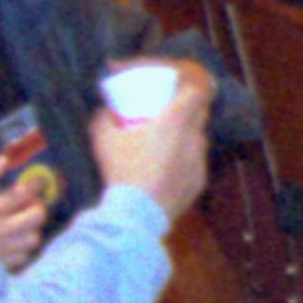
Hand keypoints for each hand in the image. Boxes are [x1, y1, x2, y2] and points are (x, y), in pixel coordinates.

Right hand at [0, 153, 48, 272]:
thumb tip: (4, 161)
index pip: (23, 195)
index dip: (35, 185)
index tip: (37, 181)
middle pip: (36, 217)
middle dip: (35, 206)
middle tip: (27, 203)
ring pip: (32, 238)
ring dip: (28, 228)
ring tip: (16, 222)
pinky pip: (22, 257)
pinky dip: (19, 248)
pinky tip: (7, 241)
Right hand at [90, 61, 213, 223]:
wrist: (136, 213)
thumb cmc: (122, 170)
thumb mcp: (103, 138)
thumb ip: (102, 118)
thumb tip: (102, 110)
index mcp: (176, 120)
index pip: (195, 93)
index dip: (187, 90)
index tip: (175, 93)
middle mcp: (194, 137)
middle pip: (200, 115)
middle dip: (187, 112)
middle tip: (168, 118)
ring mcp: (199, 161)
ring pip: (198, 141)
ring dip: (186, 139)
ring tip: (166, 147)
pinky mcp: (199, 182)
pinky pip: (195, 165)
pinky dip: (185, 164)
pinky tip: (168, 172)